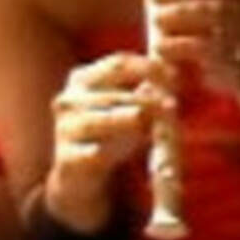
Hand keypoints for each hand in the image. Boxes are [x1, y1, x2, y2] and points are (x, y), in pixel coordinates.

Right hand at [45, 53, 175, 230]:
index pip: (117, 64)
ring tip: (148, 123)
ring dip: (124, 121)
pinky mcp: (66, 160)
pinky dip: (102, 152)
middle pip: (110, 94)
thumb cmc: (109, 133)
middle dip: (144, 99)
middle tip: (172, 104)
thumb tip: (173, 75)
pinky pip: (86, 153)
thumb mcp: (128, 108)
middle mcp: (69, 100)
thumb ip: (146, 91)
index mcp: (83, 79)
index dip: (148, 68)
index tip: (175, 75)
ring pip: (94, 121)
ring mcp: (65, 130)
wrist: (80, 175)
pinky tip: (116, 152)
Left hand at [152, 0, 239, 111]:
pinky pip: (226, 72)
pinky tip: (181, 73)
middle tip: (155, 16)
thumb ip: (201, 20)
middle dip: (181, 11)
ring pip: (218, 42)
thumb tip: (161, 3)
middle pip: (216, 10)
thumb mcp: (227, 36)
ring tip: (158, 45)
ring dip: (184, 43)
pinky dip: (201, 71)